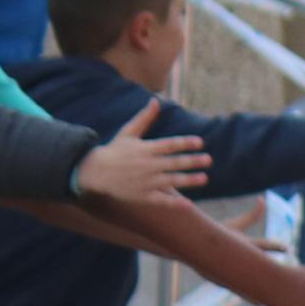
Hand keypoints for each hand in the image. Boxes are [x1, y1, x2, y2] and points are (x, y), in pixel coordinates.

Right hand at [72, 98, 217, 215]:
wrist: (96, 172)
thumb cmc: (115, 150)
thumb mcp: (128, 132)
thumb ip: (145, 118)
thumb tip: (156, 100)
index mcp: (145, 149)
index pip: (169, 145)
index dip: (185, 143)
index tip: (199, 142)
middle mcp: (147, 165)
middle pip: (173, 163)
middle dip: (192, 161)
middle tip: (208, 160)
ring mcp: (145, 182)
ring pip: (171, 181)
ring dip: (189, 180)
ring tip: (204, 178)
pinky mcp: (142, 196)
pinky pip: (161, 200)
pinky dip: (174, 203)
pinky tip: (188, 205)